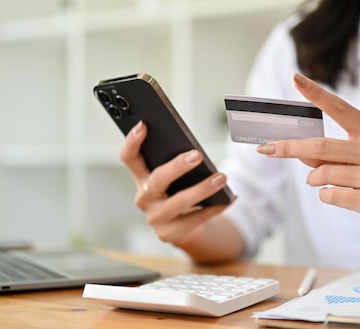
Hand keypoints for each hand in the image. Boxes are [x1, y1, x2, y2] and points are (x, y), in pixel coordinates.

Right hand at [119, 121, 230, 246]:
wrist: (183, 228)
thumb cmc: (178, 192)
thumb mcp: (173, 177)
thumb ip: (176, 163)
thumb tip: (196, 151)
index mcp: (140, 177)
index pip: (128, 158)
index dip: (132, 142)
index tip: (143, 125)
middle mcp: (144, 198)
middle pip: (156, 180)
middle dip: (177, 167)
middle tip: (197, 155)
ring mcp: (155, 218)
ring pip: (178, 202)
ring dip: (202, 189)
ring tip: (222, 177)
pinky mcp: (170, 234)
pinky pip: (196, 219)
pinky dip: (215, 207)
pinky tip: (230, 198)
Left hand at [256, 73, 359, 232]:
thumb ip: (334, 151)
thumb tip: (300, 152)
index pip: (340, 108)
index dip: (316, 93)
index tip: (296, 79)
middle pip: (321, 147)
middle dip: (289, 148)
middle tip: (268, 149)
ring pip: (323, 174)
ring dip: (313, 178)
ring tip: (318, 180)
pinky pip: (331, 195)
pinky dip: (325, 195)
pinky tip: (337, 194)